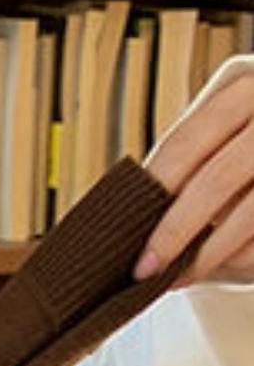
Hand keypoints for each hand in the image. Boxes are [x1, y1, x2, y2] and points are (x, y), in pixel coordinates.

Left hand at [137, 55, 253, 282]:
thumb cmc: (249, 152)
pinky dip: (243, 257)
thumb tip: (134, 212)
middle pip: (216, 180)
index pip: (186, 142)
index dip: (154, 190)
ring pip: (249, 214)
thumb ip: (192, 160)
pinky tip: (226, 265)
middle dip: (175, 231)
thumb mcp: (227, 136)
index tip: (125, 230)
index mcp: (245, 88)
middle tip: (146, 268)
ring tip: (182, 276)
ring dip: (209, 254)